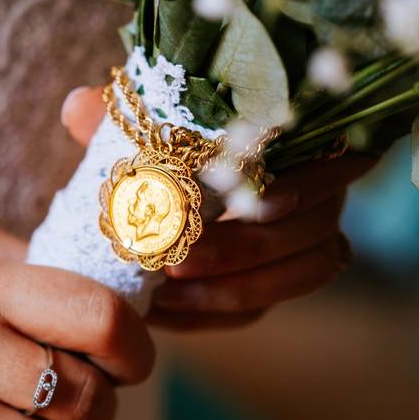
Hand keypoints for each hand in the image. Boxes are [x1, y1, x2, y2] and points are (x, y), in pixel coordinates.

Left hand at [61, 86, 376, 329]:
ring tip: (168, 290)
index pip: (340, 161)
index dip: (305, 184)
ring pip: (300, 276)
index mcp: (303, 143)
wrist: (149, 207)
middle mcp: (321, 195)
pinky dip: (211, 313)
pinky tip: (165, 312)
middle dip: (245, 248)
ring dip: (234, 288)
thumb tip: (78, 106)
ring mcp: (308, 247)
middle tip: (180, 258)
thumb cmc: (157, 157)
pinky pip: (260, 311)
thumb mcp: (136, 137)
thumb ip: (115, 123)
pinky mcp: (276, 288)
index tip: (246, 202)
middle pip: (313, 228)